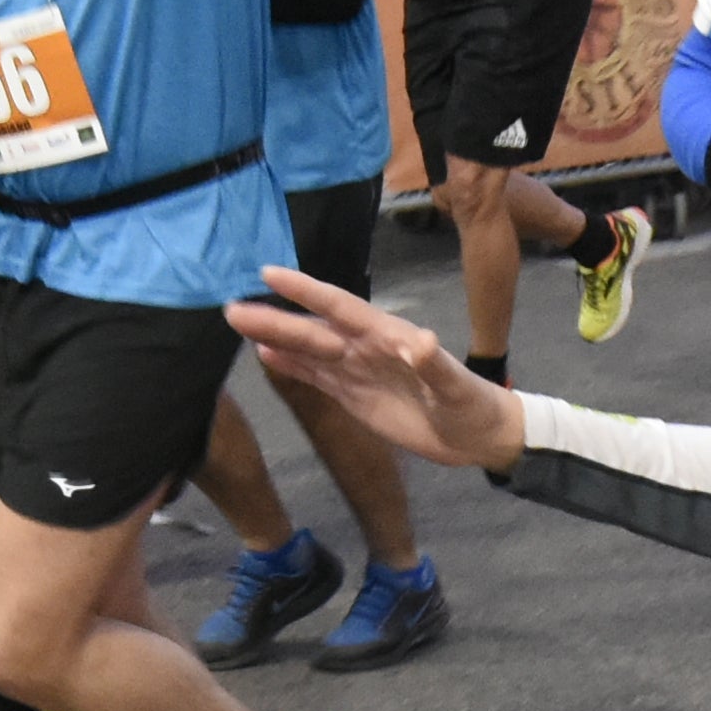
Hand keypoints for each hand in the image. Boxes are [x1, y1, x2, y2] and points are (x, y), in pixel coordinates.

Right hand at [225, 265, 524, 470]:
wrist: (478, 435)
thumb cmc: (472, 405)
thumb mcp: (457, 388)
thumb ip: (436, 366)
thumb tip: (417, 343)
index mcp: (388, 337)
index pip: (341, 308)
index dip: (307, 293)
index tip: (271, 275)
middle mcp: (366, 348)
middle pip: (314, 330)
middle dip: (275, 319)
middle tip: (231, 309)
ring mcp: (358, 371)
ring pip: (309, 350)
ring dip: (275, 337)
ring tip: (238, 322)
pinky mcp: (355, 396)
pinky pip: (318, 376)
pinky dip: (292, 366)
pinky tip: (266, 356)